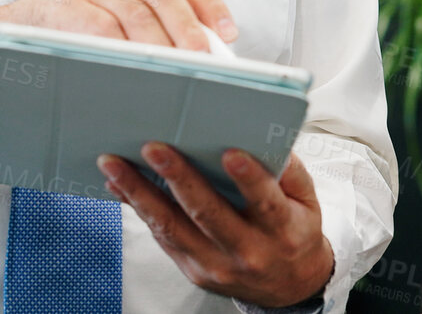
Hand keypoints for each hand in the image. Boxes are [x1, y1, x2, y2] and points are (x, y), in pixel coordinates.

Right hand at [0, 0, 236, 116]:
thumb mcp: (116, 24)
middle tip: (204, 64)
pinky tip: (133, 74)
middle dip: (189, 31)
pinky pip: (100, 30)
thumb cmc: (71, 37)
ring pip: (136, 14)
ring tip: (176, 76)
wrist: (6, 40)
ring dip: (159, 48)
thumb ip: (154, 32)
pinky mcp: (65, 9)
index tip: (228, 36)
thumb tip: (205, 66)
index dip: (210, 4)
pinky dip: (120, 53)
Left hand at [99, 144, 331, 307]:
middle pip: (208, 214)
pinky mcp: (193, 270)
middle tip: (154, 147)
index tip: (230, 153)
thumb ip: (289, 171)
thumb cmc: (294, 232)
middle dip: (178, 178)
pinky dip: (138, 209)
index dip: (249, 179)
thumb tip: (262, 135)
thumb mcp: (307, 201)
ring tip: (114, 164)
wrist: (289, 286)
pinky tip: (119, 185)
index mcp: (282, 231)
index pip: (265, 203)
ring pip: (173, 227)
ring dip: (139, 193)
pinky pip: (162, 237)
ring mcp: (216, 265)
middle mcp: (248, 252)